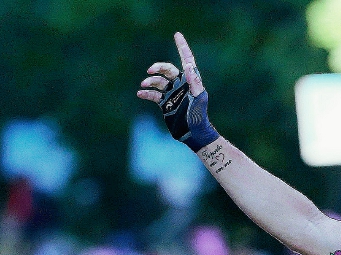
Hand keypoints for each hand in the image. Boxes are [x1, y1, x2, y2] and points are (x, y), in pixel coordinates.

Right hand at [136, 32, 218, 151]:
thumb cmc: (199, 116)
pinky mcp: (165, 103)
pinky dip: (146, 93)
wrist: (193, 133)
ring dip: (150, 81)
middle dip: (158, 68)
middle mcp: (180, 85)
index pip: (187, 60)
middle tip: (150, 70)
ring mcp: (172, 93)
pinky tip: (141, 94)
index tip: (177, 34)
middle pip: (167, 69)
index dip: (182, 47)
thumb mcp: (198, 99)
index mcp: (190, 81)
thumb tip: (188, 66)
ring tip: (145, 85)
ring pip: (158, 81)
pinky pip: (153, 94)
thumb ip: (194, 83)